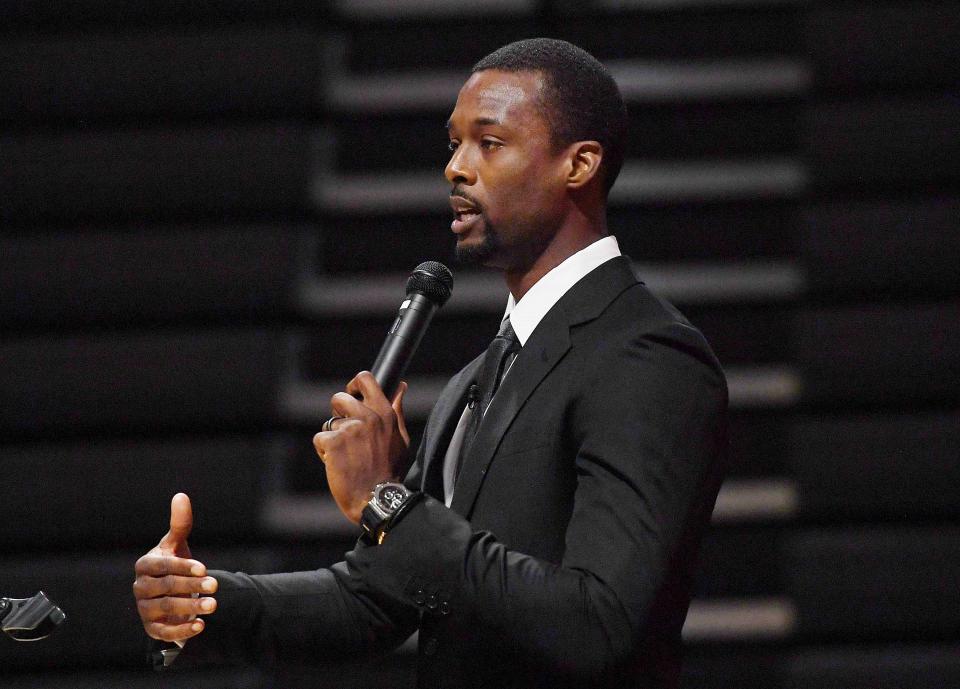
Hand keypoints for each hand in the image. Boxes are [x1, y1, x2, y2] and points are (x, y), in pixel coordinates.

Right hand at [133, 493, 217, 641]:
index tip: (204, 567)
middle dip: (192, 586)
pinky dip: (182, 630)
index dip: (183, 567)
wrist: (169, 593)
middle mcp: (141, 587)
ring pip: (166, 609)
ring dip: (191, 608)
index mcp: (146, 565)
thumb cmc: (173, 564)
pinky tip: (201, 626)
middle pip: (166, 587)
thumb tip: (181, 495)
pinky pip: (164, 632)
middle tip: (216, 586)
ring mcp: (145, 609)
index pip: (163, 566)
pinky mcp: (152, 628)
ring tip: (213, 605)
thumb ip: (180, 523)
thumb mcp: (177, 544)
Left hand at [313, 372, 410, 522]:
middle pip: (339, 398)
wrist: (376, 499)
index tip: (352, 395)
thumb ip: (397, 411)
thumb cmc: (389, 471)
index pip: (366, 379)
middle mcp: (367, 417)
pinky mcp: (333, 442)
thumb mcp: (400, 439)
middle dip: (337, 413)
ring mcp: (349, 429)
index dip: (354, 385)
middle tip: (344, 432)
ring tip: (346, 456)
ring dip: (333, 438)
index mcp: (385, 414)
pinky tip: (337, 464)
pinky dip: (324, 452)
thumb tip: (400, 387)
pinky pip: (320, 438)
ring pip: (329, 423)